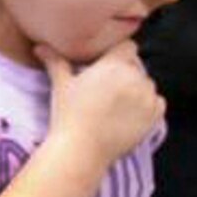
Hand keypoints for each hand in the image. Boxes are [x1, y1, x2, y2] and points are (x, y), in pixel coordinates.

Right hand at [40, 41, 164, 165]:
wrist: (81, 150)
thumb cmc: (68, 116)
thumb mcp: (61, 85)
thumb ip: (55, 61)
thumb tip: (39, 47)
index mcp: (114, 65)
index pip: (127, 47)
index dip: (117, 55)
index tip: (107, 67)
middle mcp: (135, 77)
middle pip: (137, 66)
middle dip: (126, 73)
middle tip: (107, 90)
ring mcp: (147, 96)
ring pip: (147, 84)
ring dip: (137, 90)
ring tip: (116, 105)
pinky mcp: (155, 115)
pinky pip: (157, 102)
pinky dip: (147, 107)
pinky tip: (128, 115)